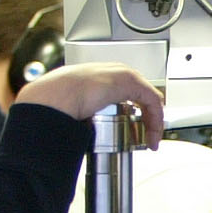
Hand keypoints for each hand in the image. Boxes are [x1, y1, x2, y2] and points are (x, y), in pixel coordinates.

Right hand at [14, 63, 164, 146]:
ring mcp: (123, 74)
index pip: (128, 92)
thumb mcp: (76, 105)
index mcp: (100, 76)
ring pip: (149, 99)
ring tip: (151, 140)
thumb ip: (85, 110)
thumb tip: (85, 127)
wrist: (55, 96)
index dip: (137, 112)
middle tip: (146, 137)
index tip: (137, 130)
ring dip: (153, 121)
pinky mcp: (131, 82)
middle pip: (141, 96)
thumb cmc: (57, 101)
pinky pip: (152, 102)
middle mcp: (114, 72)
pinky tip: (153, 135)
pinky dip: (155, 120)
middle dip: (147, 118)